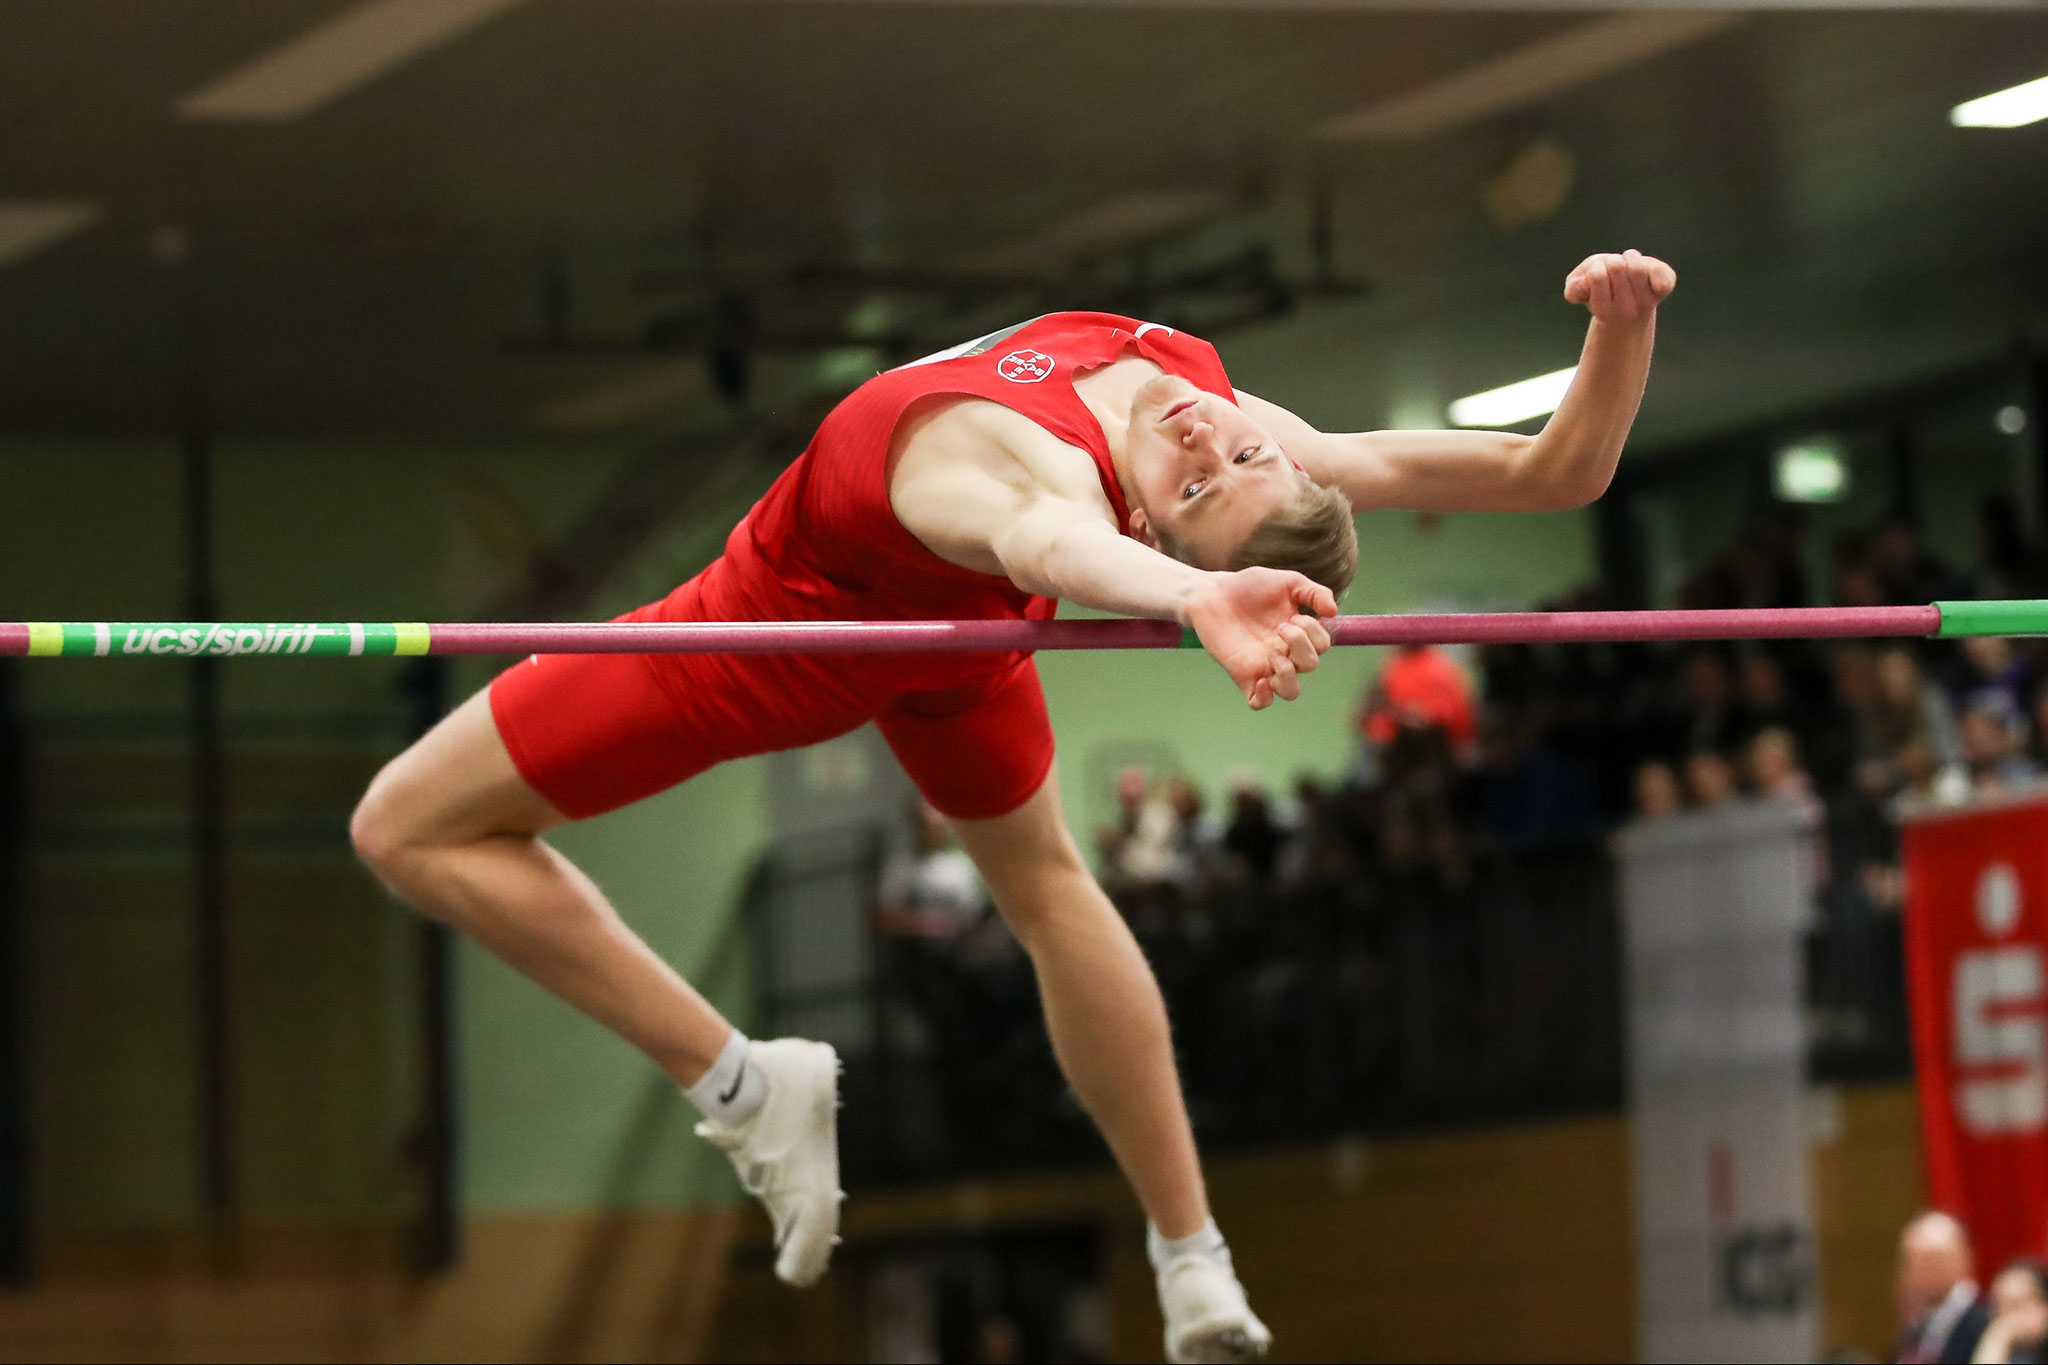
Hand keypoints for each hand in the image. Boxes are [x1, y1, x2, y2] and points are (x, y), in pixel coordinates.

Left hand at [1184, 568, 1336, 709]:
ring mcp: (1264, 666)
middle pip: (1311, 666)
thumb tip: (1334, 612)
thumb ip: (1314, 592)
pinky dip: (1264, 698)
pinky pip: (1259, 703)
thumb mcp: (1287, 582)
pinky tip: (1261, 678)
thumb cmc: (1248, 587)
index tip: (1294, 617)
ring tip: (1272, 655)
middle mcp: (1285, 652)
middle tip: (1280, 627)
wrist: (1211, 594)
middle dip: (1301, 645)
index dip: (1314, 634)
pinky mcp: (1242, 675)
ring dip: (1289, 676)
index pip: (1322, 646)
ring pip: (1290, 691)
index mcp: (1298, 632)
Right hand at [1563, 249, 1674, 323]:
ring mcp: (1646, 303)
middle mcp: (1625, 311)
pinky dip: (1656, 270)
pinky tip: (1649, 273)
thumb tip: (1582, 285)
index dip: (1596, 267)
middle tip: (1614, 271)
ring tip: (1629, 267)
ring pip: (1636, 266)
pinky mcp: (1663, 290)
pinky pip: (1663, 277)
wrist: (1630, 313)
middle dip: (1612, 261)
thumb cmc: (1602, 292)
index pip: (1597, 275)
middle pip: (1616, 266)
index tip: (1598, 274)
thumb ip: (1574, 288)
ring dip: (1630, 258)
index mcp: (1603, 311)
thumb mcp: (1582, 289)